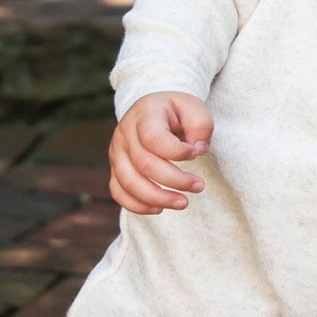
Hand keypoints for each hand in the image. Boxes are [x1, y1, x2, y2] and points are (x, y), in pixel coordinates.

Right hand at [108, 92, 211, 213]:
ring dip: (158, 198)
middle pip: (144, 165)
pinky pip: (119, 192)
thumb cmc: (175, 111)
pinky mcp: (115, 169)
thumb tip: (197, 151)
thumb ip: (201, 126)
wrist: (151, 109)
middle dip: (175, 181)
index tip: (197, 152)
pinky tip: (159, 208)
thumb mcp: (193, 107)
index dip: (177, 152)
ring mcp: (117, 153)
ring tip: (182, 203)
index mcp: (144, 115)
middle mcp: (125, 134)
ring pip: (129, 183)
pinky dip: (137, 205)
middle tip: (199, 186)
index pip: (154, 139)